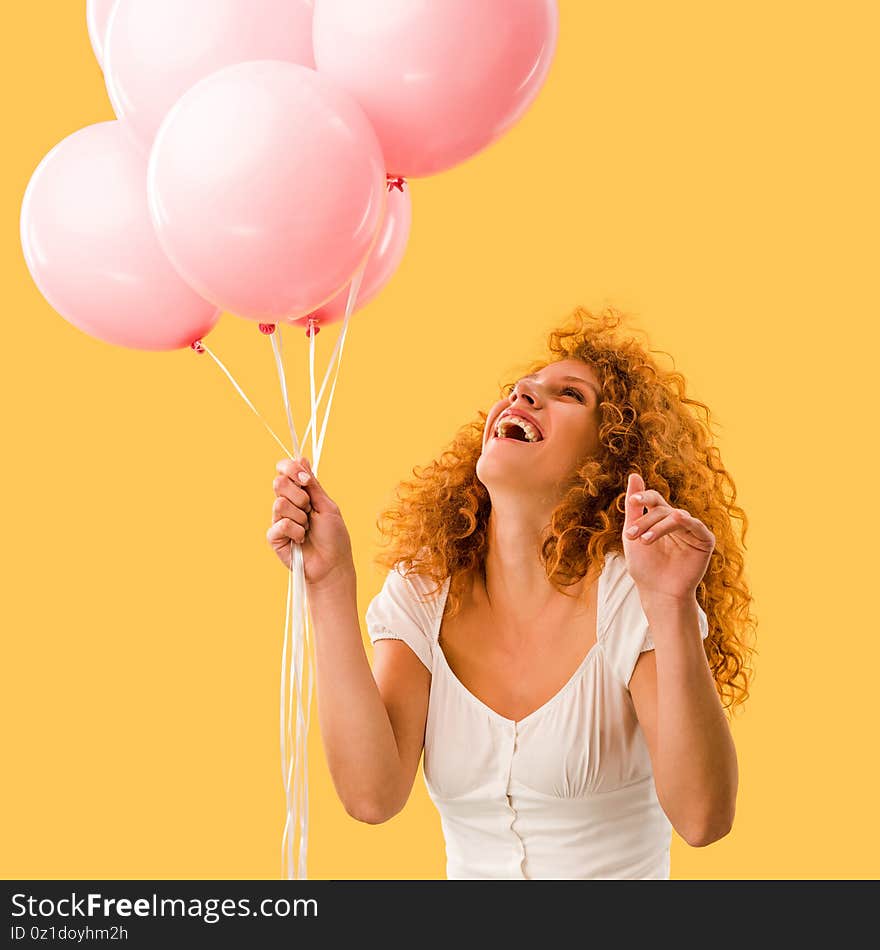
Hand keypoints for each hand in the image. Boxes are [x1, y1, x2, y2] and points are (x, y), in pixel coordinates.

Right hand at [267, 455, 354, 587]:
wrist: (332, 564)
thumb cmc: (334, 537)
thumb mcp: (327, 506)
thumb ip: (312, 484)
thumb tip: (302, 458)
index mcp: (300, 493)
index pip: (284, 470)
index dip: (291, 469)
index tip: (305, 480)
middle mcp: (287, 503)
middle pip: (278, 483)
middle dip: (299, 496)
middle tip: (310, 509)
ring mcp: (279, 519)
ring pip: (279, 504)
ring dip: (300, 516)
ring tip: (308, 528)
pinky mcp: (274, 536)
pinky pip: (280, 524)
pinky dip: (295, 531)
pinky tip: (301, 540)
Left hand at [622, 472, 714, 602]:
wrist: (657, 592)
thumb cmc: (644, 566)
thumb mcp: (633, 532)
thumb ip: (634, 506)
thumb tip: (634, 475)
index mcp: (660, 518)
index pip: (654, 499)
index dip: (643, 497)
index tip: (633, 501)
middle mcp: (677, 521)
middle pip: (661, 509)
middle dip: (645, 521)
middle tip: (631, 536)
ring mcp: (691, 530)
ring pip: (675, 516)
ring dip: (658, 526)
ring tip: (644, 541)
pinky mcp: (704, 540)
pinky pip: (696, 525)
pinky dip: (685, 522)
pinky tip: (676, 520)